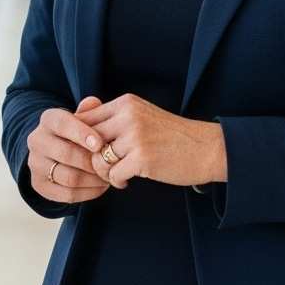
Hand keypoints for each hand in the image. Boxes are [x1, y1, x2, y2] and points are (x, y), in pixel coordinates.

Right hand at [24, 103, 110, 204]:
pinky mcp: (39, 185)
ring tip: (110, 177)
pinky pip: (67, 194)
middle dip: (92, 161)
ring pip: (68, 177)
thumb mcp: (82, 118)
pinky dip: (88, 193)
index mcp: (48, 120)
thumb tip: (93, 102)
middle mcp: (37, 141)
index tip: (100, 144)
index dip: (82, 134)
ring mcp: (35, 164)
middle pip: (66, 154)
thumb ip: (90, 112)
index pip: (63, 124)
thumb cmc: (76, 132)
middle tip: (111, 165)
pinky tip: (101, 187)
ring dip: (93, 179)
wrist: (54, 151)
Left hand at [86, 93, 227, 188]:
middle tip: (102, 167)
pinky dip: (117, 181)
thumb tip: (78, 123)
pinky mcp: (142, 159)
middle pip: (87, 140)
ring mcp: (135, 137)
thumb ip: (115, 118)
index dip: (81, 139)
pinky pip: (113, 174)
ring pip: (97, 159)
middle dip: (89, 157)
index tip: (89, 152)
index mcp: (126, 103)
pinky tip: (126, 181)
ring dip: (104, 172)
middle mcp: (128, 116)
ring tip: (116, 174)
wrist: (206, 148)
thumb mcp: (142, 116)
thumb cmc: (172, 135)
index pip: (86, 118)